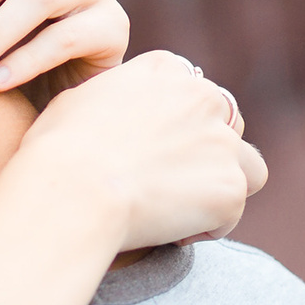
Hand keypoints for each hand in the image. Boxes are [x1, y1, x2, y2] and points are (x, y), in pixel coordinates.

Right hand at [14, 52, 266, 251]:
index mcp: (164, 70)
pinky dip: (205, 227)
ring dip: (221, 187)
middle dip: (206, 155)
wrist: (71, 189)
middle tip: (166, 186)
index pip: (192, 92)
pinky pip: (230, 213)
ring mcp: (221, 143)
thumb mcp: (77, 102)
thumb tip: (112, 112)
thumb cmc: (56, 150)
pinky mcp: (229, 188)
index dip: (177, 126)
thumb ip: (114, 100)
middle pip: (228, 125)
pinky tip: (167, 234)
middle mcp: (203, 97)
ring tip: (181, 211)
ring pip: (247, 168)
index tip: (151, 152)